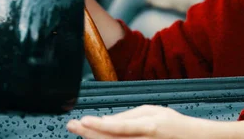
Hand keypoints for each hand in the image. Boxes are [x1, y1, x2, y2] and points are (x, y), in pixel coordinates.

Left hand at [67, 105, 203, 138]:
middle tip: (72, 125)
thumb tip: (105, 120)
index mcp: (148, 126)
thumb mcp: (152, 111)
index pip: (118, 127)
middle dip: (88, 133)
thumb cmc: (171, 123)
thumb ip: (128, 116)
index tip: (83, 121)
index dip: (99, 126)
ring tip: (79, 130)